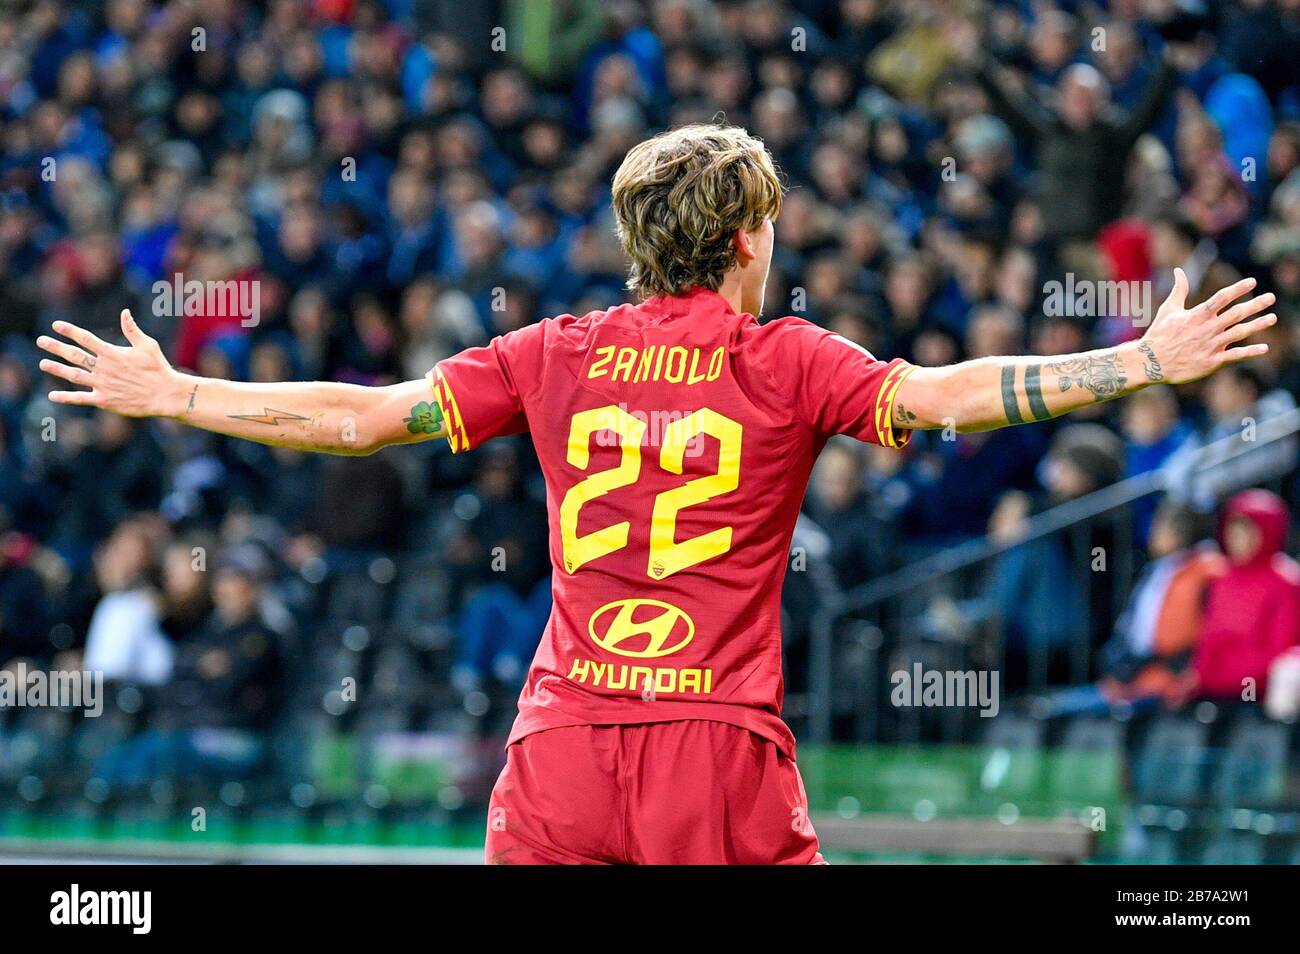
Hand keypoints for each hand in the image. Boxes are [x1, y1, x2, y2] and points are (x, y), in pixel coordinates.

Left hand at [37, 310, 185, 417]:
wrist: (165, 395)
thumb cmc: (158, 369)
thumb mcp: (148, 346)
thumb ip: (132, 330)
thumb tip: (124, 313)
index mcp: (113, 353)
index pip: (86, 339)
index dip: (70, 331)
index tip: (56, 325)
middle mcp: (104, 368)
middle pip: (75, 355)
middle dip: (56, 347)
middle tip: (41, 341)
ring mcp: (103, 385)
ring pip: (74, 375)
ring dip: (57, 369)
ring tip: (43, 363)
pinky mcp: (105, 400)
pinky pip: (81, 398)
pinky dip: (66, 398)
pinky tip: (52, 396)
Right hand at [1139, 269, 1274, 385]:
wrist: (1150, 363)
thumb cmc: (1159, 335)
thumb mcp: (1168, 310)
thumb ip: (1179, 290)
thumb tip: (1178, 270)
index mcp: (1196, 315)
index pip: (1221, 298)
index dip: (1238, 289)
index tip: (1252, 282)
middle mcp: (1206, 329)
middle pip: (1235, 314)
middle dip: (1255, 305)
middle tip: (1271, 297)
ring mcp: (1210, 346)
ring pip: (1239, 333)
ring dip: (1257, 325)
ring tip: (1272, 318)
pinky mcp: (1211, 362)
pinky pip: (1235, 355)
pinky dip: (1250, 352)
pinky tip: (1264, 348)